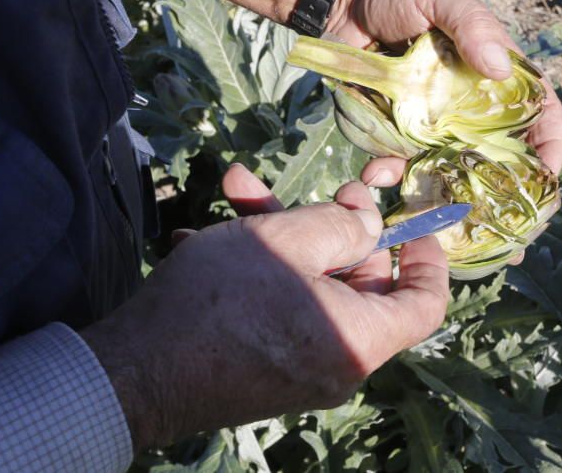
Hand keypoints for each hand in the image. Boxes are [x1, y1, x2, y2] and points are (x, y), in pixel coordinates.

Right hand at [80, 166, 447, 451]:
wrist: (133, 374)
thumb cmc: (218, 302)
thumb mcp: (286, 240)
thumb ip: (342, 225)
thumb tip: (370, 224)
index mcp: (360, 338)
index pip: (425, 304)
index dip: (428, 258)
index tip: (413, 223)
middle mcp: (337, 363)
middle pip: (361, 286)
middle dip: (336, 226)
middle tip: (324, 188)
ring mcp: (298, 371)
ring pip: (310, 288)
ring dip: (282, 237)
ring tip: (238, 191)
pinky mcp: (261, 371)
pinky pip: (278, 312)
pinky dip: (257, 273)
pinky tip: (205, 240)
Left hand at [325, 0, 561, 183]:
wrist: (341, 0)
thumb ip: (472, 25)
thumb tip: (500, 68)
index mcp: (494, 74)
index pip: (537, 112)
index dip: (549, 144)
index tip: (546, 173)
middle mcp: (468, 107)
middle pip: (500, 156)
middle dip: (502, 189)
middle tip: (495, 214)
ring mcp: (432, 124)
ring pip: (449, 170)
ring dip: (442, 192)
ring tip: (428, 204)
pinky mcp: (395, 133)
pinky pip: (399, 164)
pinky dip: (391, 175)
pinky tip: (376, 174)